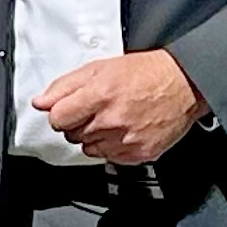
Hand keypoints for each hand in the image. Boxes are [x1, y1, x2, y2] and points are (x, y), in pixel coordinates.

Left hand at [36, 52, 207, 164]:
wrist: (184, 84)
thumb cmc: (146, 73)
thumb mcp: (101, 67)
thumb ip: (65, 86)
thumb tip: (41, 102)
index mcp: (99, 95)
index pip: (57, 118)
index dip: (61, 114)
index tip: (69, 110)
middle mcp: (111, 120)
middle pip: (72, 135)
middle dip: (79, 123)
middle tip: (97, 109)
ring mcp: (126, 140)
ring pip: (89, 149)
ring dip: (95, 137)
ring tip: (113, 119)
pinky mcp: (138, 154)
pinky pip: (110, 158)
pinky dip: (113, 146)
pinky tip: (125, 130)